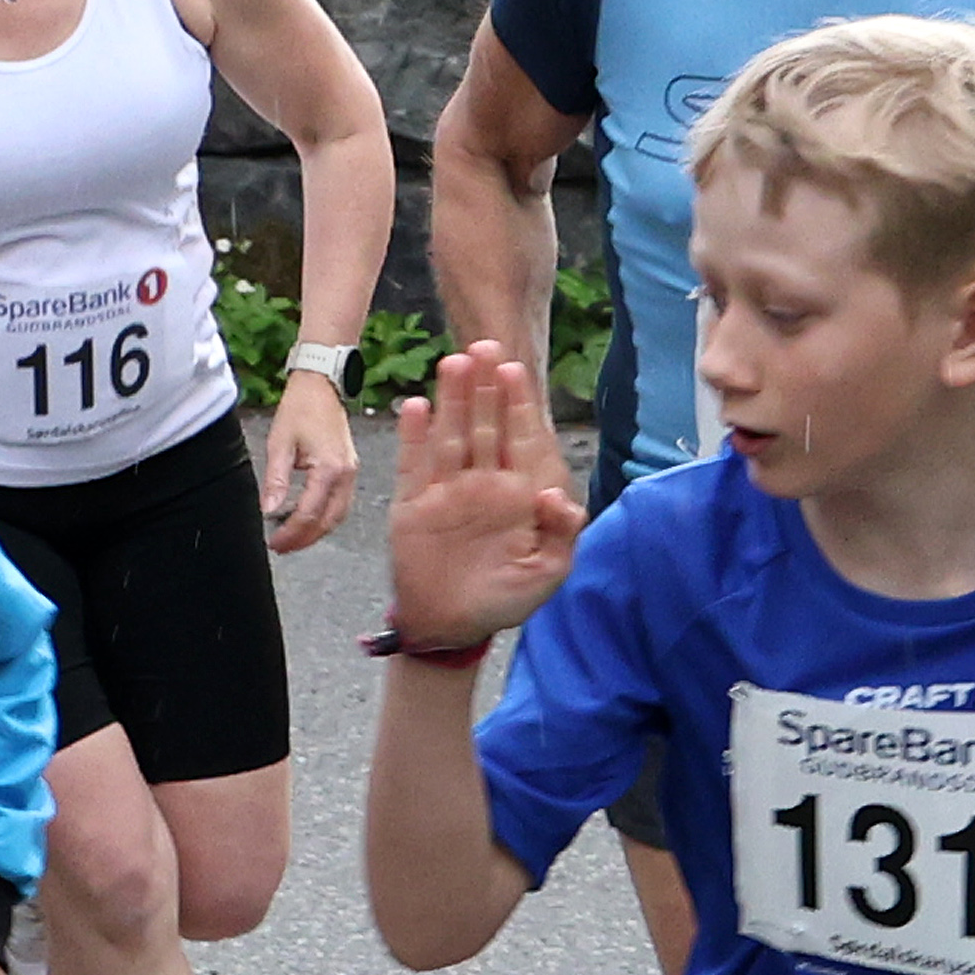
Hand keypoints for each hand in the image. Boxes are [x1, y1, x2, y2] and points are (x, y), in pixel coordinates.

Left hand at [257, 370, 358, 552]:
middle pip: (328, 522)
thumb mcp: (280, 444)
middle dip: (305, 539)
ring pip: (338, 516)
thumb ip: (275, 480)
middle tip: (282, 547)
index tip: (274, 542)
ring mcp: (351, 473)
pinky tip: (309, 521)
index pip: (309, 514)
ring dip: (317, 532)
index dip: (290, 533)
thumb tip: (268, 510)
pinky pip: (341, 504)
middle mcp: (346, 475)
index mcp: (329, 469)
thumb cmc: (301, 407)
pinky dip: (326, 518)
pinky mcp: (349, 470)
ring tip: (293, 539)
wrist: (321, 384)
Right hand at [382, 343, 584, 645]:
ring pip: (451, 436)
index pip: (521, 440)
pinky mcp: (414, 506)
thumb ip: (561, 535)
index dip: (518, 405)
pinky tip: (416, 405)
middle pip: (485, 426)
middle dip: (486, 388)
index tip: (514, 371)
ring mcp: (447, 492)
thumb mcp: (547, 574)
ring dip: (452, 400)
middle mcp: (483, 484)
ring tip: (453, 362)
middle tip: (484, 346)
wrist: (452, 628)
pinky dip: (414, 437)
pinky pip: (413, 465)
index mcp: (519, 496)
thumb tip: (557, 496)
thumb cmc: (504, 600)